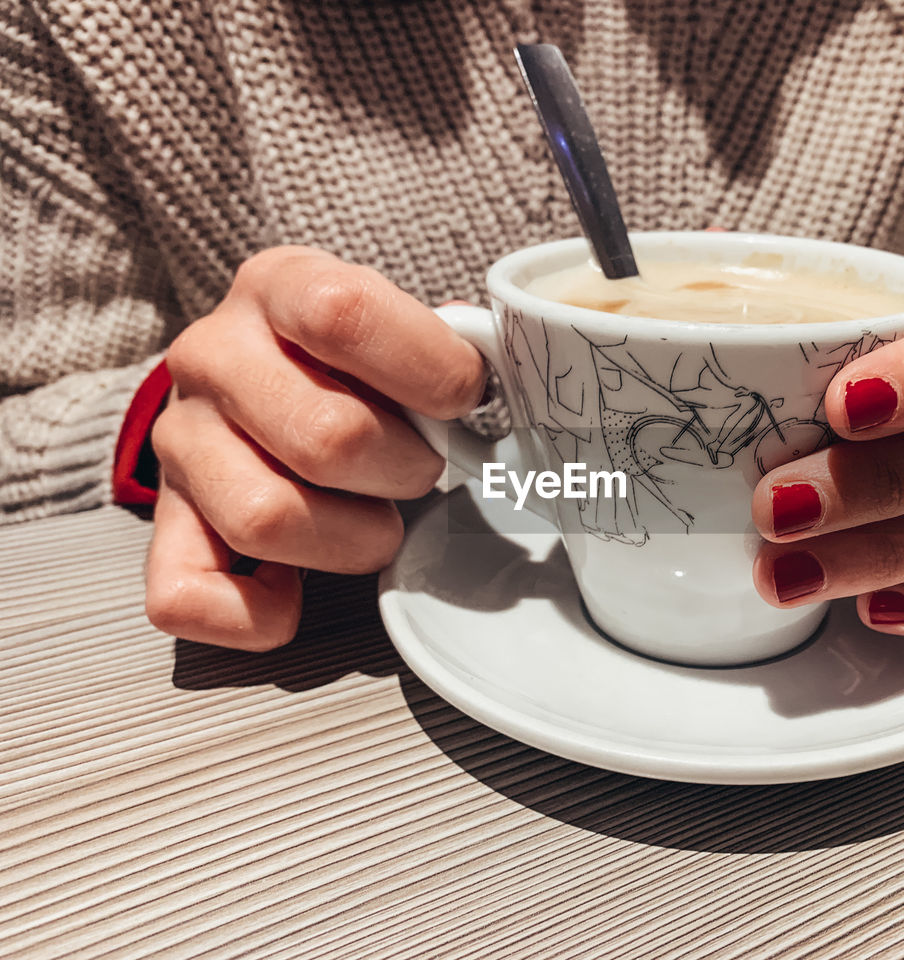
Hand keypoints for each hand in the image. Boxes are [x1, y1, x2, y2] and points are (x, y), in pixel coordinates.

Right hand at [145, 247, 484, 649]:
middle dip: (407, 470)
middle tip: (423, 468)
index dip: (430, 371)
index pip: (344, 314)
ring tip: (377, 524)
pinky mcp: (166, 521)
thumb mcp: (391, 320)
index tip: (465, 399)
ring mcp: (179, 441)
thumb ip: (447, 342)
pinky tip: (293, 591)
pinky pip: (185, 594)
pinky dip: (254, 613)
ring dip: (354, 541)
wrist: (248, 377)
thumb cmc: (347, 360)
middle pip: (326, 436)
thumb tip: (502, 361)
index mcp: (278, 286)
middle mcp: (212, 356)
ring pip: (267, 518)